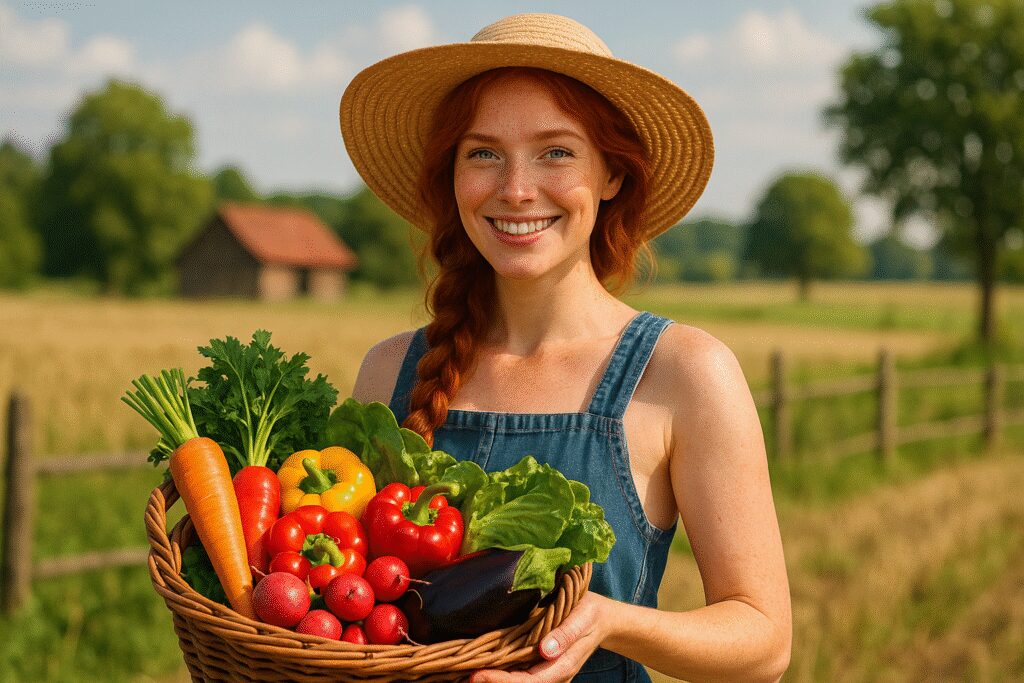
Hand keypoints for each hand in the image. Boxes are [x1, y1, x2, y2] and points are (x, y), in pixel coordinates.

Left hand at [469, 592, 609, 682]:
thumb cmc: (591, 614)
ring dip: (494, 679)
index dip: (502, 682)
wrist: (602, 618)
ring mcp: (545, 671)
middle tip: (464, 675)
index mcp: (562, 667)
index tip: (479, 675)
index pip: (529, 682)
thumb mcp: (582, 618)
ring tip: (466, 671)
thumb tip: (545, 650)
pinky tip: (483, 664)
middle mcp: (552, 674)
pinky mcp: (539, 663)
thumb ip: (565, 635)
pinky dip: (501, 671)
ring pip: (518, 681)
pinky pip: (518, 673)